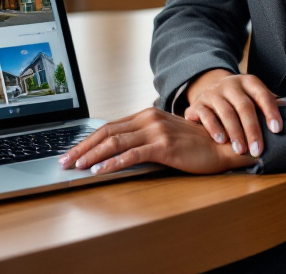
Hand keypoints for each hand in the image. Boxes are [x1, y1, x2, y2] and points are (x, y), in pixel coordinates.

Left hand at [59, 108, 253, 175]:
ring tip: (76, 167)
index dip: (87, 139)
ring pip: (115, 142)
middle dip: (82, 148)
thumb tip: (116, 149)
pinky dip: (112, 163)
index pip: (109, 126)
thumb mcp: (164, 135)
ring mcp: (155, 130)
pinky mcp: (163, 146)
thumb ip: (143, 137)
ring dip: (91, 156)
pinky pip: (131, 154)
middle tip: (64, 161)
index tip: (71, 152)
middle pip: (106, 132)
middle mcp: (148, 118)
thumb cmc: (193, 143)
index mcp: (145, 114)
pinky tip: (99, 172)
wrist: (221, 145)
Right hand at [183, 70, 283, 157]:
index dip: (270, 111)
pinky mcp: (198, 103)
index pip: (262, 94)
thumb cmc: (238, 100)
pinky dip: (214, 128)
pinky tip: (221, 141)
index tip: (277, 130)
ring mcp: (213, 93)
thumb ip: (268, 103)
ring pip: (226, 112)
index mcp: (248, 82)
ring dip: (235, 132)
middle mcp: (230, 85)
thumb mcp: (253, 97)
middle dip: (252, 130)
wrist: (208, 89)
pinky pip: (206, 115)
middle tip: (257, 150)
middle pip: (244, 106)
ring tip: (240, 150)